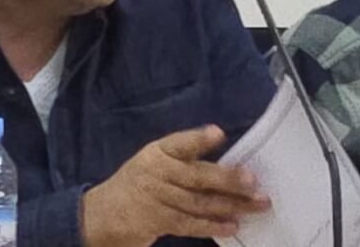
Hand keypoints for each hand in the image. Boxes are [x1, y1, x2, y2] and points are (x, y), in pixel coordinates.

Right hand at [81, 125, 270, 246]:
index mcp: (157, 152)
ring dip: (231, 205)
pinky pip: (190, 224)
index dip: (198, 139)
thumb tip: (230, 167)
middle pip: (196, 175)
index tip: (218, 133)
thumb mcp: (153, 163)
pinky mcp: (157, 222)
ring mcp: (156, 198)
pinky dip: (213, 225)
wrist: (102, 213)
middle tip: (253, 181)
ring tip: (257, 205)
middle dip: (227, 179)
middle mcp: (155, 173)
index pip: (180, 143)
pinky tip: (233, 225)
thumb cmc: (139, 183)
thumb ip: (183, 162)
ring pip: (199, 202)